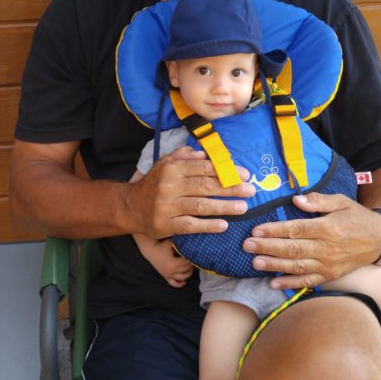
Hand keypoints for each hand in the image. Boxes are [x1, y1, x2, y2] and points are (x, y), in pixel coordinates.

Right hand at [125, 146, 255, 239]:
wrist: (130, 207)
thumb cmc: (154, 184)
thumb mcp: (165, 164)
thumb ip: (185, 157)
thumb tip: (206, 153)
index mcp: (173, 168)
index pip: (204, 168)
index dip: (226, 171)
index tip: (245, 174)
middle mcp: (170, 186)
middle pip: (205, 186)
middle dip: (230, 188)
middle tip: (250, 190)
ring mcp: (167, 206)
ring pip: (200, 206)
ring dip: (224, 207)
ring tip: (243, 208)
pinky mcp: (166, 224)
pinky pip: (190, 225)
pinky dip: (208, 225)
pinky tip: (224, 225)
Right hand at [138, 237, 194, 287]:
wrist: (150, 251)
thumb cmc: (162, 245)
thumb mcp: (172, 243)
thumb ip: (181, 243)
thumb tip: (192, 241)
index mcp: (173, 263)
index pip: (187, 262)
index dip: (192, 258)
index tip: (196, 255)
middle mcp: (171, 271)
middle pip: (186, 269)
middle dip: (192, 265)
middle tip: (195, 260)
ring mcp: (168, 274)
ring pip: (182, 277)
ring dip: (188, 274)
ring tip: (192, 268)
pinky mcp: (165, 276)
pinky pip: (173, 283)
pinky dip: (179, 284)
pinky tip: (184, 282)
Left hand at [242, 192, 380, 288]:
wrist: (379, 240)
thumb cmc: (357, 217)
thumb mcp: (342, 202)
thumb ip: (319, 201)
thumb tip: (296, 200)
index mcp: (328, 228)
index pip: (296, 230)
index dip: (275, 231)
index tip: (257, 230)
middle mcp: (327, 248)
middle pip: (293, 249)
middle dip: (268, 247)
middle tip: (247, 245)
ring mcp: (328, 265)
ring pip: (297, 267)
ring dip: (274, 265)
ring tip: (255, 262)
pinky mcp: (330, 276)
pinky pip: (307, 282)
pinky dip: (290, 284)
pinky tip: (273, 283)